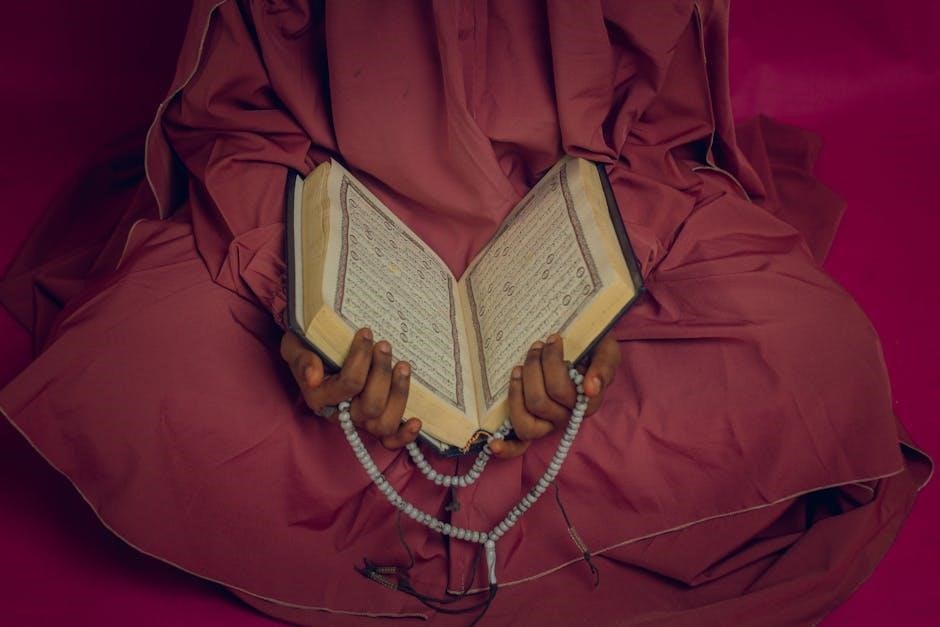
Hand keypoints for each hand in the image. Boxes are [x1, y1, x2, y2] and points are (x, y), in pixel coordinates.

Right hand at [280, 327, 421, 448]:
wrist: (312, 352)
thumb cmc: (306, 347)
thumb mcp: (295, 347)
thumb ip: (302, 359)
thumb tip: (313, 375)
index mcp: (321, 398)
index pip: (349, 384)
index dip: (361, 359)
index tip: (366, 332)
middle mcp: (341, 414)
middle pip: (371, 407)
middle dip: (383, 373)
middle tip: (384, 345)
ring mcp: (361, 420)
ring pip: (384, 423)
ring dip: (399, 394)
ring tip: (403, 366)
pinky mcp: (376, 422)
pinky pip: (390, 440)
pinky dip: (404, 436)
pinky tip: (417, 421)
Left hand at [490, 331, 620, 458]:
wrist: (587, 348)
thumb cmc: (596, 350)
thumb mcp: (607, 351)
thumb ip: (605, 367)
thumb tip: (590, 388)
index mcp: (586, 403)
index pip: (560, 390)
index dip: (551, 363)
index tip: (553, 338)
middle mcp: (567, 417)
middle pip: (539, 402)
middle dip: (533, 368)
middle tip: (537, 345)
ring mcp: (548, 423)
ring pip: (525, 420)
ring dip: (516, 392)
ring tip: (519, 367)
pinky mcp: (533, 424)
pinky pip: (520, 445)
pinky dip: (508, 448)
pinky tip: (494, 445)